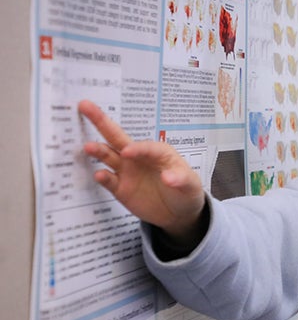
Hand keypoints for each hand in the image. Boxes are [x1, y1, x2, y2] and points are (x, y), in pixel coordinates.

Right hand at [78, 100, 206, 243]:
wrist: (177, 213)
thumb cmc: (186, 191)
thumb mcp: (190, 185)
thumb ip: (181, 180)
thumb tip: (168, 177)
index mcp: (158, 151)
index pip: (146, 146)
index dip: (137, 148)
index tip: (127, 152)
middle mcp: (139, 157)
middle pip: (118, 138)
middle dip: (102, 121)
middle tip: (85, 106)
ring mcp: (128, 171)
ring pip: (109, 156)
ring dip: (99, 150)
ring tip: (88, 146)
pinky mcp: (120, 188)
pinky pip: (109, 181)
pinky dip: (103, 177)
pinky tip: (98, 175)